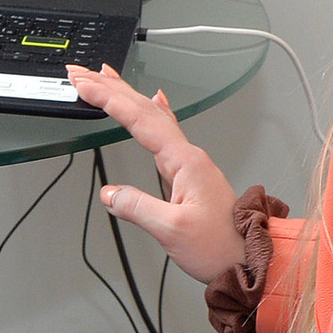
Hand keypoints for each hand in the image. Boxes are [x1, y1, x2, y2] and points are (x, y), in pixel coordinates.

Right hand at [70, 61, 246, 284]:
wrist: (250, 259)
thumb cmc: (220, 246)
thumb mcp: (172, 230)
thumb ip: (138, 207)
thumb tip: (110, 194)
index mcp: (184, 162)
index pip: (140, 119)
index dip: (109, 99)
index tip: (84, 84)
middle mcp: (188, 156)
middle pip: (146, 109)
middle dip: (112, 88)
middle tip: (82, 72)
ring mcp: (190, 163)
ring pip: (154, 117)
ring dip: (127, 95)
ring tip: (105, 78)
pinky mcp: (189, 174)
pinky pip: (166, 131)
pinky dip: (152, 111)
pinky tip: (155, 101)